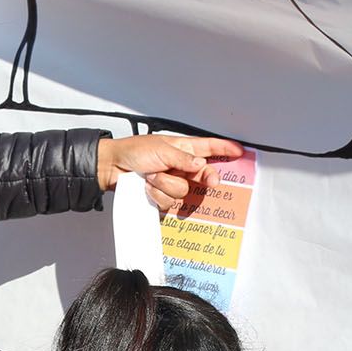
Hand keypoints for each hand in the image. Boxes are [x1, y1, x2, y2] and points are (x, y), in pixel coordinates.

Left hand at [96, 134, 240, 210]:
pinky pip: (169, 203)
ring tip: (152, 176)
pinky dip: (157, 195)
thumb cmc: (133, 151)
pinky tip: (147, 187)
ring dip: (166, 185)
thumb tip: (200, 165)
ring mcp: (172, 182)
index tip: (239, 152)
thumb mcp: (161, 150)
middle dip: (206, 178)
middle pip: (203, 176)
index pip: (209, 147)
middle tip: (211, 181)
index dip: (224, 149)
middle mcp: (180, 166)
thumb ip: (183, 159)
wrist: (112, 168)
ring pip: (184, 192)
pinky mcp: (162, 197)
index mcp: (183, 149)